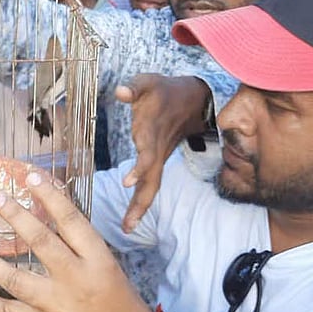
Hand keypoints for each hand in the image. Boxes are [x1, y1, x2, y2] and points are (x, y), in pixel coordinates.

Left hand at [0, 172, 154, 311]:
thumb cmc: (122, 307)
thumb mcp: (109, 270)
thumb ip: (80, 249)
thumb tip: (50, 220)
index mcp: (99, 260)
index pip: (71, 220)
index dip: (50, 195)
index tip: (30, 175)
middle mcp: (76, 279)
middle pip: (40, 242)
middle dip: (15, 217)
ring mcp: (57, 305)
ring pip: (15, 278)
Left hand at [115, 74, 211, 232]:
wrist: (192, 99)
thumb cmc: (163, 90)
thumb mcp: (148, 83)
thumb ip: (134, 87)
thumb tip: (120, 91)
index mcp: (151, 134)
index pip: (146, 154)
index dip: (139, 168)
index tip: (127, 182)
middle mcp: (156, 151)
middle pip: (151, 182)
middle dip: (140, 202)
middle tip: (128, 225)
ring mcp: (158, 159)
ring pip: (151, 188)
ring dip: (139, 208)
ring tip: (127, 228)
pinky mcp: (156, 163)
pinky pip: (150, 185)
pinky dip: (140, 202)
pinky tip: (131, 219)